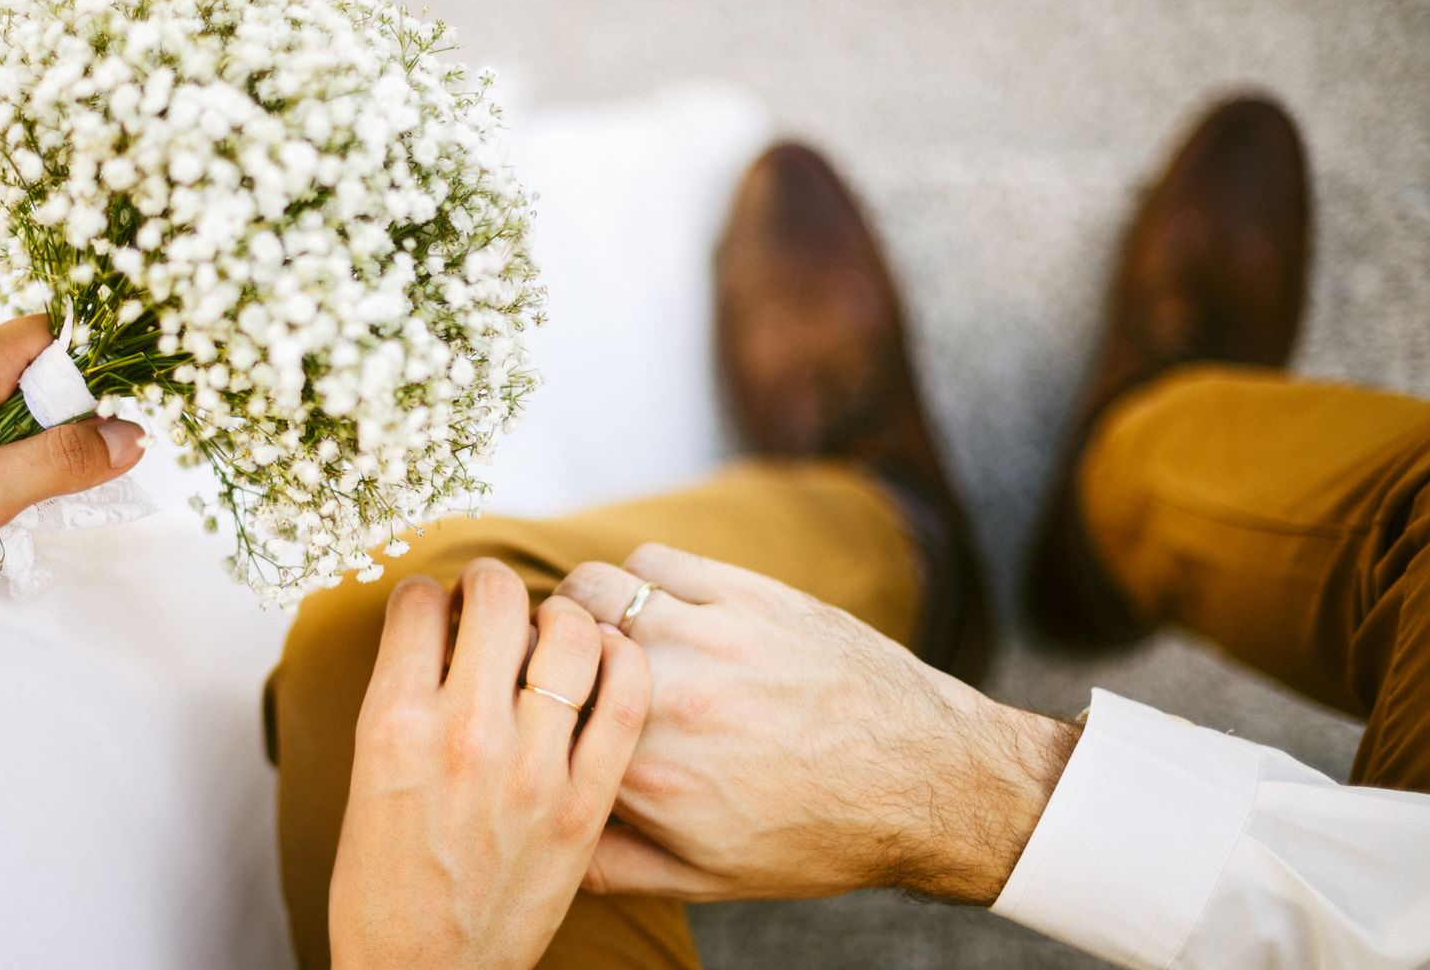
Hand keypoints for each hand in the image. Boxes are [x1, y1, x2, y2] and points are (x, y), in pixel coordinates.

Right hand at [329, 560, 651, 969]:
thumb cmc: (385, 884)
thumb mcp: (366, 779)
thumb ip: (401, 700)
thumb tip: (441, 635)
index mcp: (393, 723)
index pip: (417, 603)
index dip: (432, 593)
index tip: (441, 607)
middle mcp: (462, 734)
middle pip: (496, 597)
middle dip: (494, 583)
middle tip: (496, 600)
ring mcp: (531, 768)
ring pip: (570, 633)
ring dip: (562, 613)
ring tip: (554, 630)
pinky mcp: (585, 804)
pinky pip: (625, 699)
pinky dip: (623, 661)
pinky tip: (608, 661)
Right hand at [554, 544, 1079, 905]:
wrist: (930, 782)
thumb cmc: (821, 836)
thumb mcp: (709, 879)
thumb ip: (613, 863)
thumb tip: (545, 843)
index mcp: (647, 775)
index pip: (532, 716)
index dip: (511, 706)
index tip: (512, 706)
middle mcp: (667, 698)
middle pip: (546, 643)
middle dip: (536, 652)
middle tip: (552, 666)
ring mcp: (708, 637)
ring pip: (590, 589)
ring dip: (581, 609)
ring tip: (602, 633)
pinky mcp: (747, 594)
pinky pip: (653, 562)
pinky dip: (640, 580)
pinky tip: (659, 609)